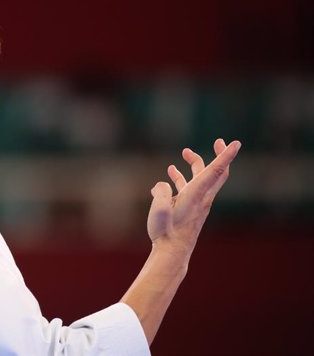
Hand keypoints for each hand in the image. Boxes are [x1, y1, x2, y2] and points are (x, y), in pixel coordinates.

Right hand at [147, 139, 240, 255]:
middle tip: (217, 141)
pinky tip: (166, 181)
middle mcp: (200, 198)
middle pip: (215, 172)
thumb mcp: (158, 208)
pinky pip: (188, 189)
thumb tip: (162, 185)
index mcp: (196, 195)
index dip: (226, 155)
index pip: (216, 171)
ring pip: (200, 179)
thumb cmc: (165, 231)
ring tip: (182, 155)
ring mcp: (196, 204)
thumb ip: (160, 191)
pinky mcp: (190, 210)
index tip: (236, 143)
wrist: (171, 252)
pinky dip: (181, 180)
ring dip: (193, 166)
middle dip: (217, 155)